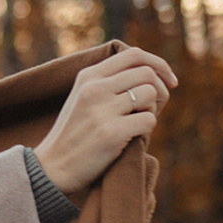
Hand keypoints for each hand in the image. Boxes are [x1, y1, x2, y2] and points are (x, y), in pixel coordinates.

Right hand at [32, 45, 177, 202]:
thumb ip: (110, 83)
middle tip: (155, 108)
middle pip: (146, 73)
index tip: (169, 81)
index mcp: (87, 76)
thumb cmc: (75, 134)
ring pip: (150, 94)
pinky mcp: (111, 132)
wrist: (53, 167)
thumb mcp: (84, 99)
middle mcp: (94, 88)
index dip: (158, 65)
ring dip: (152, 110)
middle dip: (160, 90)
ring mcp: (102, 110)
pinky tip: (130, 138)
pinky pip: (149, 120)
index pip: (133, 55)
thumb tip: (155, 75)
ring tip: (136, 123)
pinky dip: (147, 130)